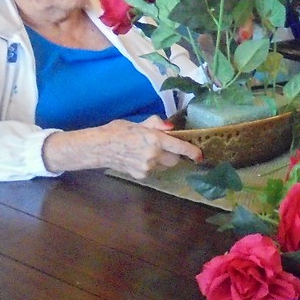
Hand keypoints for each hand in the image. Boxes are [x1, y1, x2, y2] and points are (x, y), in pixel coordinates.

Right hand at [43, 115, 202, 178]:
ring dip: (161, 160)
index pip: (180, 147)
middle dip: (174, 155)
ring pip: (163, 166)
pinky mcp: (141, 175)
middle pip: (175, 160)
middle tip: (164, 147)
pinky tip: (137, 158)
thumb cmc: (118, 131)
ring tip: (145, 151)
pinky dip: (150, 165)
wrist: (99, 147)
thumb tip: (171, 128)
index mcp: (155, 139)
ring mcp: (147, 167)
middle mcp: (153, 155)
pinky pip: (152, 171)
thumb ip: (157, 125)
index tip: (200, 156)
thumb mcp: (138, 123)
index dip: (193, 152)